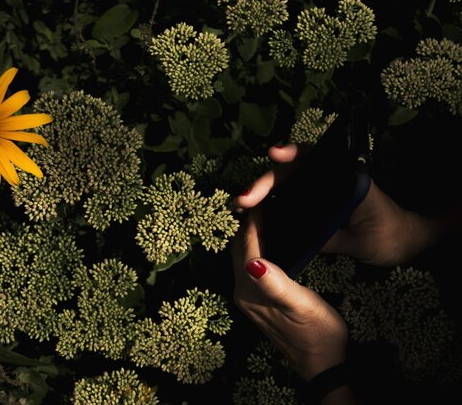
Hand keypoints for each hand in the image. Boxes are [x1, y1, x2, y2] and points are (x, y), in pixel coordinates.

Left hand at [231, 208, 347, 380]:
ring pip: (242, 256)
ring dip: (248, 234)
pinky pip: (249, 265)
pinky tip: (265, 239)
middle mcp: (243, 293)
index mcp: (251, 291)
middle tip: (255, 197)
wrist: (322, 364)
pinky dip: (254, 247)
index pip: (247, 246)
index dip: (252, 221)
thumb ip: (276, 284)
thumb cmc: (318, 334)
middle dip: (245, 223)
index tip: (258, 197)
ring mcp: (248, 297)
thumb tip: (254, 263)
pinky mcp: (257, 300)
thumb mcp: (302, 305)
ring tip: (259, 212)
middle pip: (239, 249)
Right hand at [234, 143, 451, 266]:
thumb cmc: (390, 238)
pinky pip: (291, 195)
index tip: (275, 154)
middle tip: (242, 200)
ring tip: (241, 205)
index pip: (316, 158)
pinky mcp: (318, 202)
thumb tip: (294, 237)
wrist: (407, 242)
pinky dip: (272, 201)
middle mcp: (333, 179)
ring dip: (263, 191)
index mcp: (348, 180)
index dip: (293, 153)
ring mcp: (323, 190)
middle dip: (265, 183)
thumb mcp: (359, 243)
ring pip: (287, 183)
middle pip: (292, 172)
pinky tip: (255, 211)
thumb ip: (329, 238)